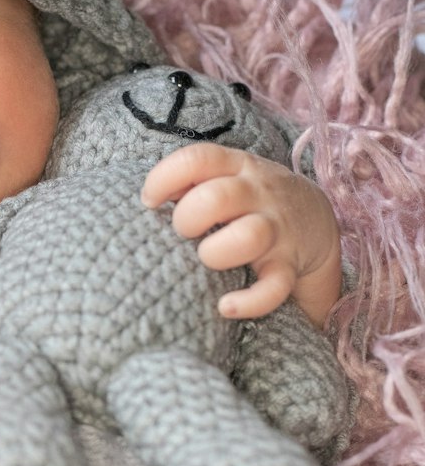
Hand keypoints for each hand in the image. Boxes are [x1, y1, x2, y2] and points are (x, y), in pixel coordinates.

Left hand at [141, 143, 341, 324]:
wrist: (314, 218)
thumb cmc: (250, 199)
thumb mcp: (227, 175)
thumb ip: (190, 179)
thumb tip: (150, 197)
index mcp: (237, 166)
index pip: (197, 159)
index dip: (164, 178)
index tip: (150, 201)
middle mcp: (258, 194)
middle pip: (217, 198)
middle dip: (187, 219)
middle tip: (184, 232)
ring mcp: (276, 229)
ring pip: (247, 237)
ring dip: (215, 253)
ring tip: (207, 260)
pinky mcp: (288, 265)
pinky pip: (274, 287)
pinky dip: (249, 301)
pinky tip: (225, 306)